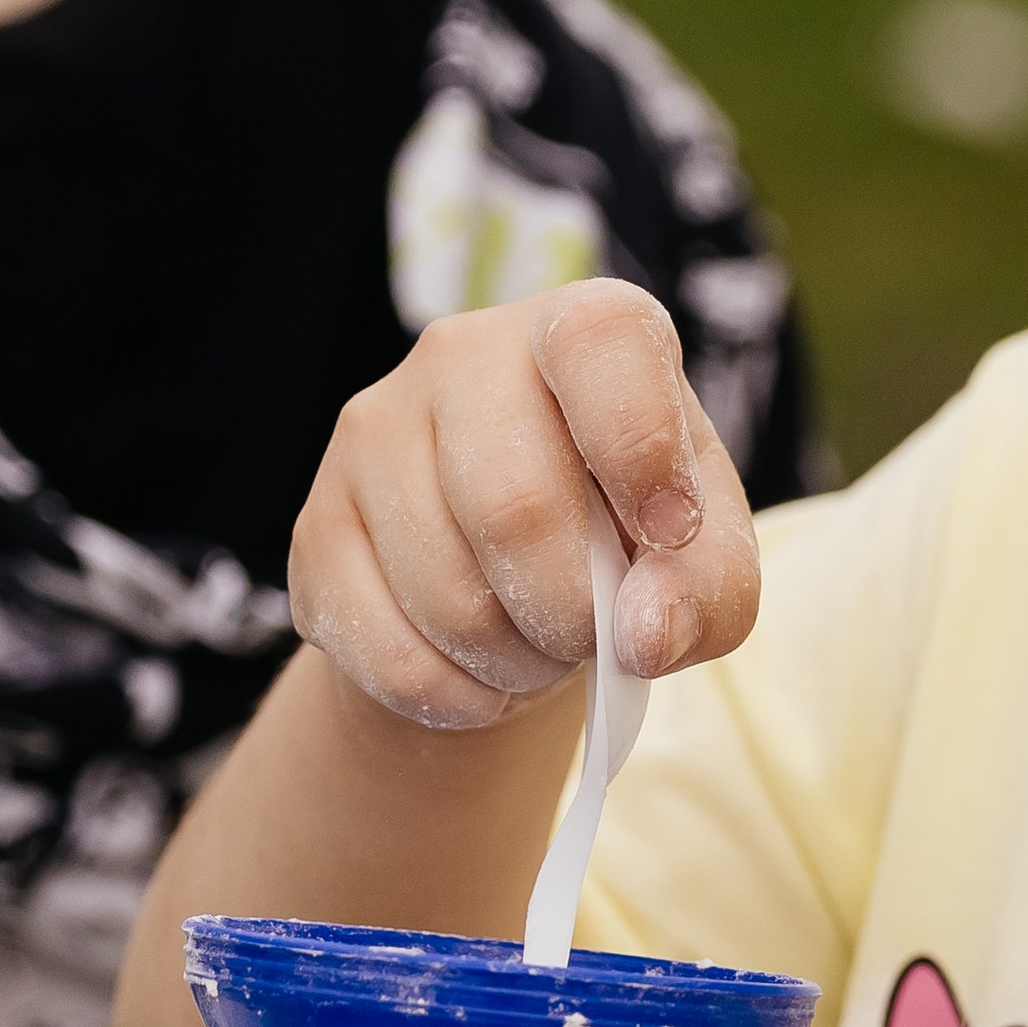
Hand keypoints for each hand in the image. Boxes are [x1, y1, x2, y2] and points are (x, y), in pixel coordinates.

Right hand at [288, 280, 760, 732]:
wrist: (516, 577)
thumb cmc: (633, 541)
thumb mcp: (709, 562)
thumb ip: (710, 591)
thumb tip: (641, 635)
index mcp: (583, 331)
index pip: (600, 343)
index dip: (641, 450)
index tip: (669, 531)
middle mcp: (465, 353)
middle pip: (512, 506)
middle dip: (573, 613)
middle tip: (594, 638)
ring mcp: (374, 430)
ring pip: (445, 594)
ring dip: (515, 663)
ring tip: (541, 650)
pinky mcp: (318, 521)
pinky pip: (384, 647)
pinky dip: (453, 695)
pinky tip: (481, 675)